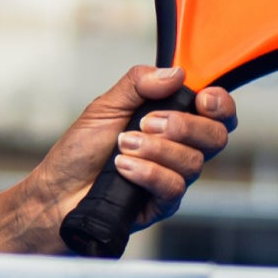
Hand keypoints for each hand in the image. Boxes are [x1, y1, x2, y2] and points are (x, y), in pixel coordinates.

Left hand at [32, 66, 234, 248]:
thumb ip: (138, 84)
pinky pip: (173, 186)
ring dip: (154, 149)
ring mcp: (173, 177)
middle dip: (184, 126)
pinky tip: (122, 168)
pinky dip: (147, 172)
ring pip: (193, 162)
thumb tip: (175, 73)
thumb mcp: (105, 107)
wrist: (57, 191)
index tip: (203, 99)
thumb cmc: (80, 150)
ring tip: (122, 145)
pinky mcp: (163, 204)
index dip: (220, 104)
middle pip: (216, 137)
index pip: (216, 112)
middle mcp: (178, 148)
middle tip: (147, 123)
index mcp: (170, 120)